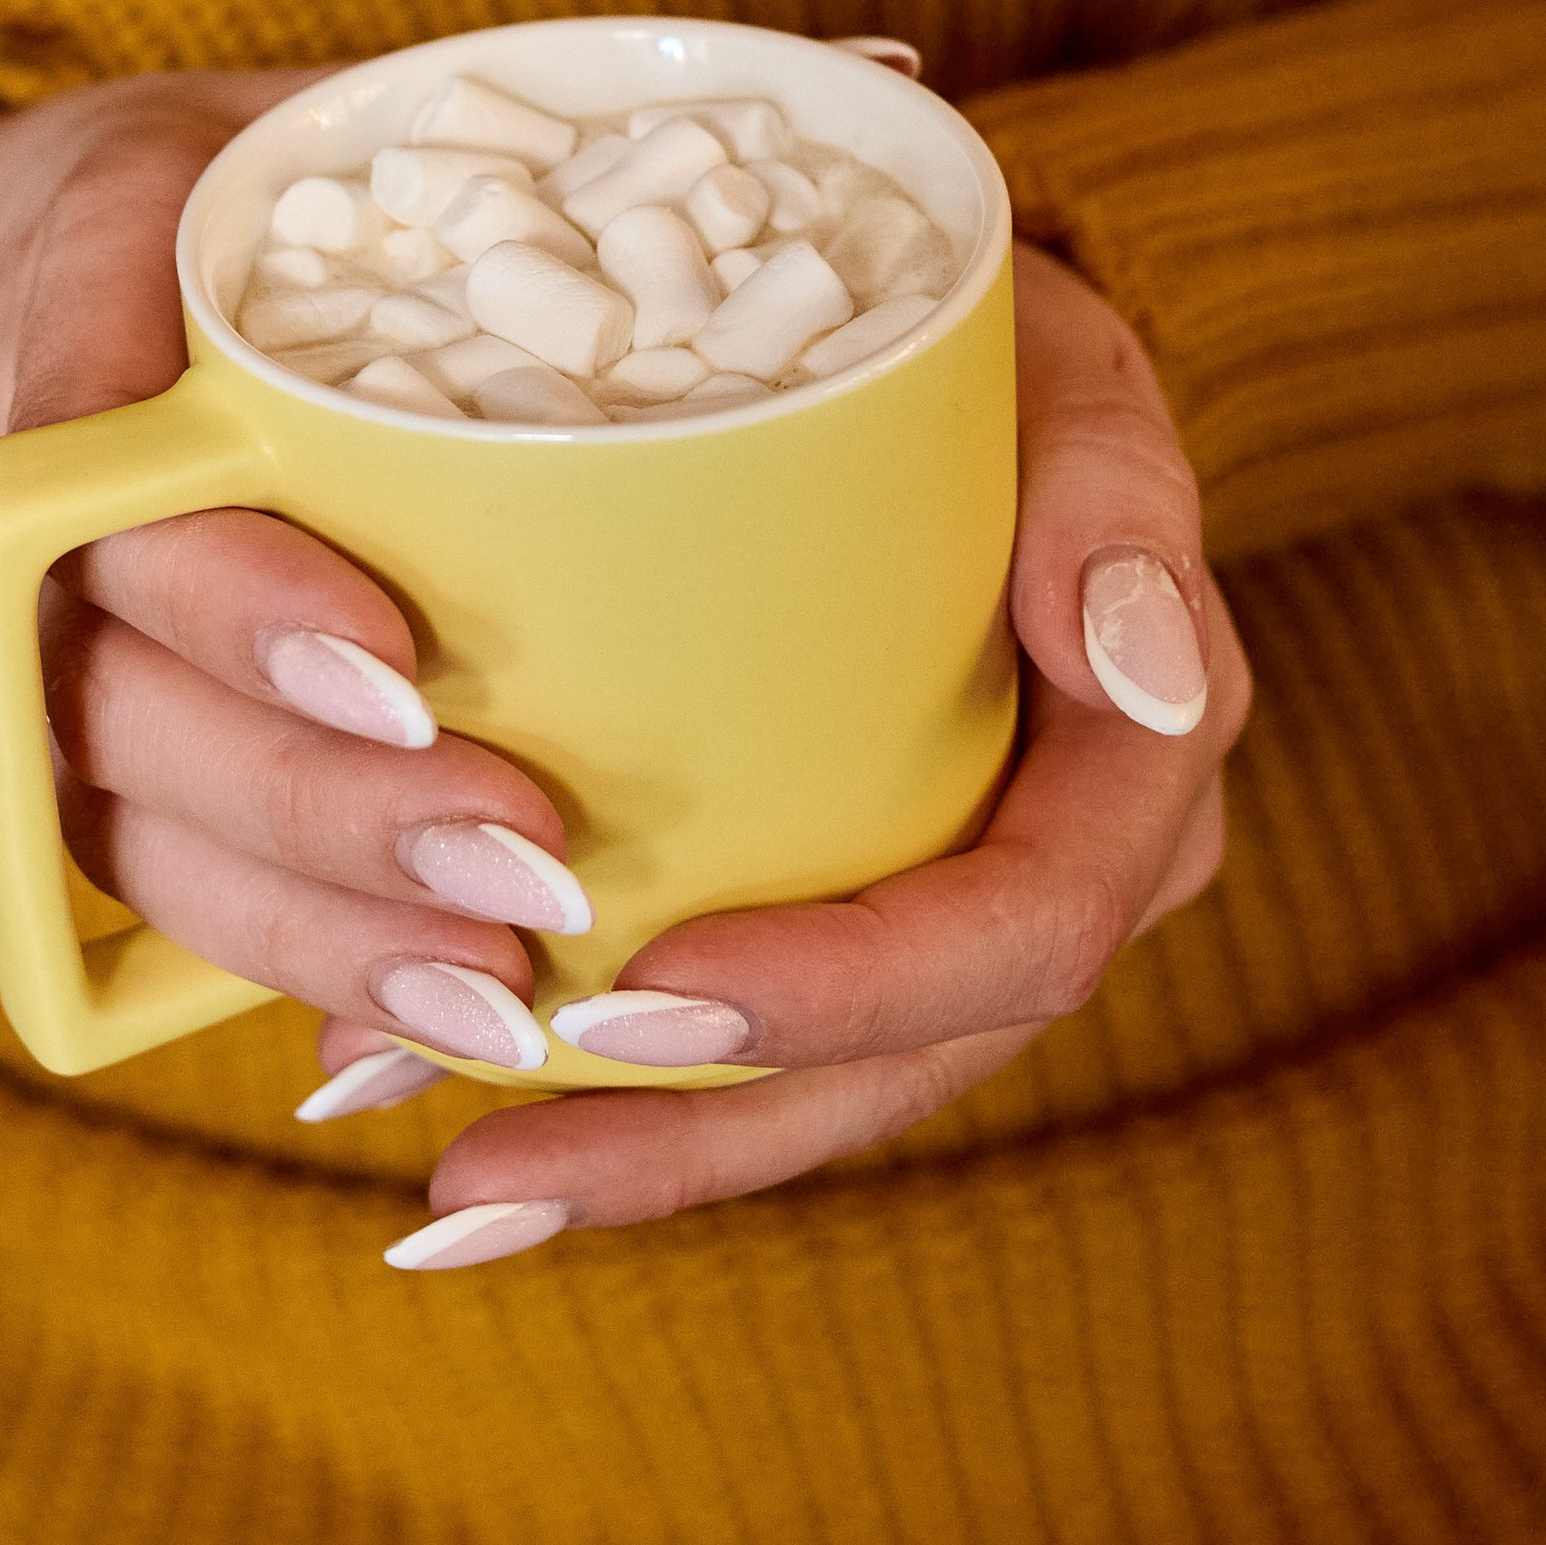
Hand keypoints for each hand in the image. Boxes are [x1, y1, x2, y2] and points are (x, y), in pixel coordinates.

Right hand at [0, 74, 594, 1050]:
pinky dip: (314, 978)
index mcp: (78, 378)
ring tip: (511, 989)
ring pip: (165, 850)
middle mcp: (49, 562)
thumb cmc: (271, 175)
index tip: (399, 657)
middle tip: (525, 851)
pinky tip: (454, 1031)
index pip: (115, 522)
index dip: (242, 605)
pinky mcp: (145, 775)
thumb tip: (872, 86)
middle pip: (139, 731)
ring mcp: (82, 686)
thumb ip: (522, 119)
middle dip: (327, 810)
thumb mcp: (332, 113)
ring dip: (328, 933)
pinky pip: (197, 905)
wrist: (134, 269)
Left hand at [311, 240, 1248, 1266]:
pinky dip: (584, 1078)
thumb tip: (1142, 667)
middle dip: (693, 1137)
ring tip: (443, 1194)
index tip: (653, 989)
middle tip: (489, 1165)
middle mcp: (1047, 874)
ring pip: (798, 1089)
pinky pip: (725, 1027)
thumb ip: (1116, 494)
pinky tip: (403, 1085)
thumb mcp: (1070, 371)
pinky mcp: (829, 902)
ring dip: (619, 1152)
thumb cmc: (996, 350)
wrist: (931, 361)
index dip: (851, 992)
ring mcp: (936, 908)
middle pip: (893, 1067)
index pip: (1021, 933)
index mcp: (1135, 774)